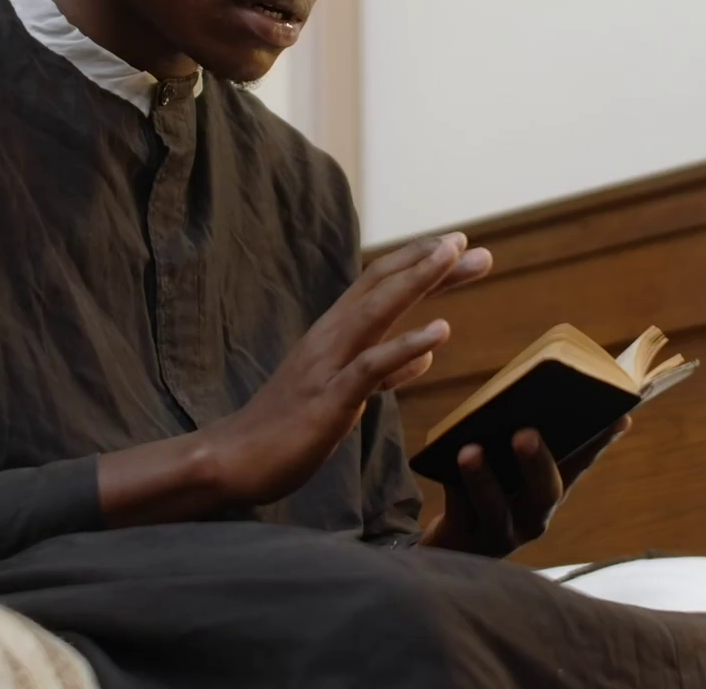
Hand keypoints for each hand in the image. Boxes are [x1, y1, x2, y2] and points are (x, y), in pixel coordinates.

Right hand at [201, 232, 491, 505]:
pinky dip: (406, 346)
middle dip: (426, 262)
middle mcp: (329, 338)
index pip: (377, 285)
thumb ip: (383, 369)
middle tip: (470, 244)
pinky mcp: (328, 399)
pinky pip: (370, 366)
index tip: (456, 247)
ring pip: (375, 311)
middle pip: (380, 285)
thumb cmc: (286, 426)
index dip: (416, 263)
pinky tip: (440, 331)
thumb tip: (425, 354)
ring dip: (416, 281)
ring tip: (454, 258)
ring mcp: (327, 365)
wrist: (235, 460)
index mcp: (333, 334)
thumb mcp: (343, 390)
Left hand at [419, 415, 631, 557]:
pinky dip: (452, 487)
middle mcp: (532, 517)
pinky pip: (458, 513)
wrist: (446, 544)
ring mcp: (501, 534)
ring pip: (495, 508)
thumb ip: (522, 438)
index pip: (580, 463)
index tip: (619, 416)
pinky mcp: (465, 542)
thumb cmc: (480, 493)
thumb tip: (526, 399)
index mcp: (547, 491)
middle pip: (544, 492)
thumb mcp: (505, 467)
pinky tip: (441, 461)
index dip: (599, 442)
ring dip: (483, 478)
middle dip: (537, 462)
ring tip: (469, 450)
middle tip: (525, 432)